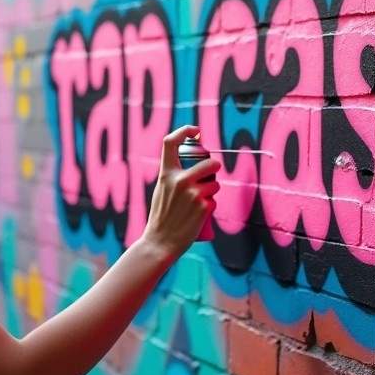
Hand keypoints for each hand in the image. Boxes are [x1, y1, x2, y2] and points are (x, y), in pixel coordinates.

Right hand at [141, 126, 220, 258]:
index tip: (196, 131)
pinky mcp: (204, 206)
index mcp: (165, 173)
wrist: (159, 243)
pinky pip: (214, 201)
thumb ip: (172, 177)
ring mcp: (193, 193)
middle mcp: (180, 180)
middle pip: (209, 163)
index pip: (170, 142)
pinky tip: (199, 216)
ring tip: (198, 203)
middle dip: (214, 169)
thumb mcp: (161, 191)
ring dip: (212, 192)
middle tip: (209, 177)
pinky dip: (210, 207)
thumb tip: (192, 165)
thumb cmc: (161, 218)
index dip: (184, 131)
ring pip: (215, 185)